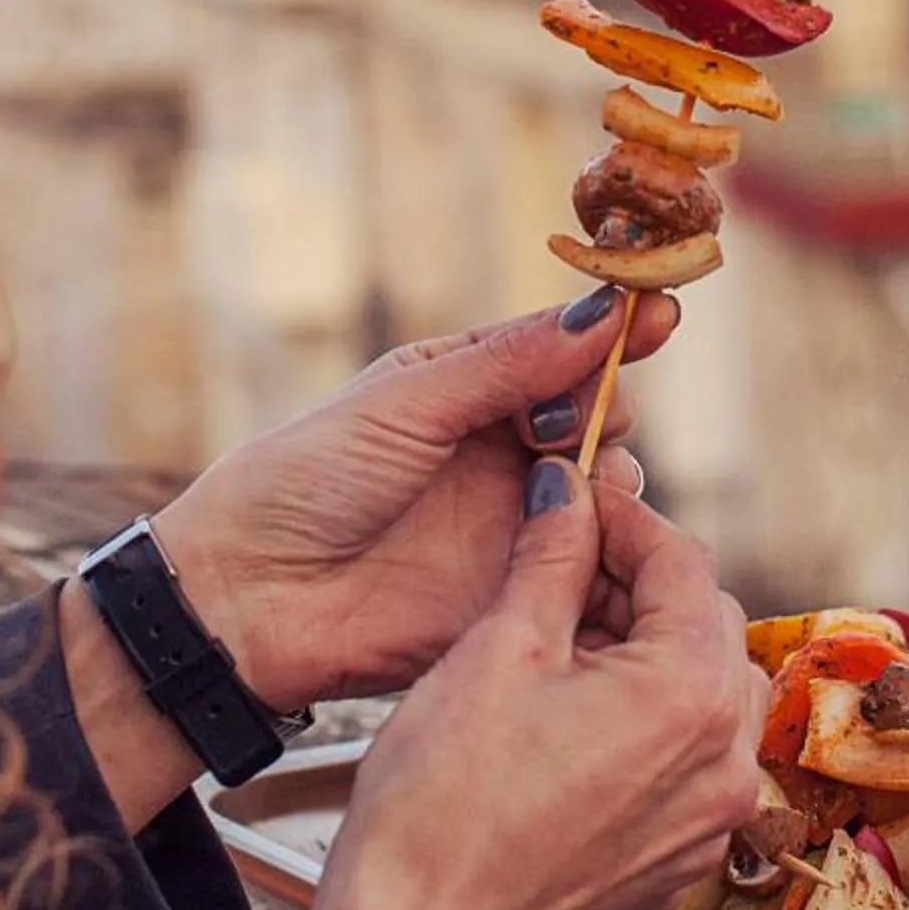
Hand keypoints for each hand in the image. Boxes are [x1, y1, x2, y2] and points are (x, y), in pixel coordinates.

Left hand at [152, 288, 677, 710]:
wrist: (248, 597)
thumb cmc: (305, 481)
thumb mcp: (406, 404)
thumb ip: (506, 364)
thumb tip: (599, 312)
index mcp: (461, 386)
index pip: (555, 347)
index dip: (610, 332)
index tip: (660, 313)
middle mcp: (494, 450)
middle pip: (592, 415)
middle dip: (604, 406)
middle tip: (571, 419)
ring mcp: (509, 522)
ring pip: (603, 491)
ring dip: (609, 480)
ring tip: (571, 483)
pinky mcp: (514, 591)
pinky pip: (585, 568)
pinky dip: (605, 553)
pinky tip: (595, 543)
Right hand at [293, 468, 766, 909]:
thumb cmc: (443, 799)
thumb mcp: (499, 647)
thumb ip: (552, 556)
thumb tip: (569, 490)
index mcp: (689, 695)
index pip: (683, 563)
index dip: (624, 518)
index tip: (578, 501)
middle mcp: (725, 762)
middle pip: (706, 624)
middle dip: (640, 586)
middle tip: (565, 568)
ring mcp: (709, 820)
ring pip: (707, 692)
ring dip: (650, 653)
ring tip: (565, 643)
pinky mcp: (680, 859)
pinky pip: (692, 763)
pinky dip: (649, 723)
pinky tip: (574, 715)